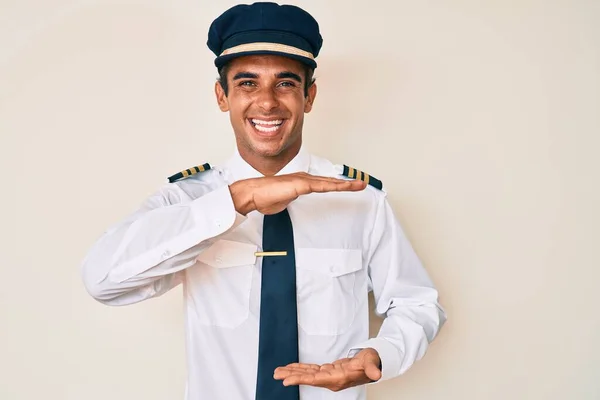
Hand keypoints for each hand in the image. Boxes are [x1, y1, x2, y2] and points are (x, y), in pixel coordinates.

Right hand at [229, 172, 366, 214]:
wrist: (252, 194)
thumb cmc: (264, 198)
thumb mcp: (282, 203)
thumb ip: (289, 201)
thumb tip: (288, 202)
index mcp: (300, 183)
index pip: (322, 184)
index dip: (336, 184)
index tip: (347, 186)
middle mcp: (304, 179)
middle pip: (330, 181)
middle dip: (347, 183)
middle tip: (361, 183)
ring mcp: (303, 180)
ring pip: (329, 182)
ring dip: (346, 184)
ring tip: (360, 184)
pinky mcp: (301, 184)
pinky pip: (322, 186)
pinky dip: (335, 185)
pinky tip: (346, 186)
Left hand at [273, 348, 381, 391]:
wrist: (372, 362)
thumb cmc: (371, 361)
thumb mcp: (371, 362)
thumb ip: (371, 369)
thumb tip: (376, 374)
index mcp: (338, 378)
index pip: (315, 380)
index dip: (301, 379)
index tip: (287, 381)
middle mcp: (331, 379)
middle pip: (307, 378)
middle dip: (291, 376)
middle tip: (276, 374)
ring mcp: (328, 376)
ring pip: (307, 374)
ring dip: (292, 372)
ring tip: (278, 371)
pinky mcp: (327, 371)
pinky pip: (310, 370)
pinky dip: (300, 368)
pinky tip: (291, 368)